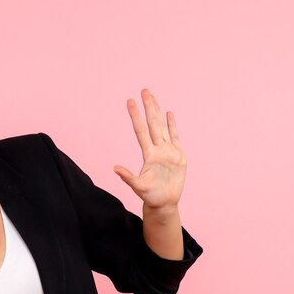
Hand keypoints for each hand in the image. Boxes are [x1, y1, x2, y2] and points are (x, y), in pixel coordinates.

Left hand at [114, 89, 186, 210]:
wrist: (164, 203)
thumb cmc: (150, 196)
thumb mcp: (138, 187)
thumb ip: (128, 177)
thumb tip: (115, 168)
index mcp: (149, 155)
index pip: (140, 131)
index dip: (136, 116)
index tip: (130, 102)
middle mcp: (157, 150)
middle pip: (152, 124)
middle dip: (148, 107)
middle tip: (144, 90)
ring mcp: (168, 151)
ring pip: (162, 127)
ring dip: (158, 112)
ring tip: (153, 98)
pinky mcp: (178, 156)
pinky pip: (175, 137)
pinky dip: (172, 125)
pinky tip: (169, 114)